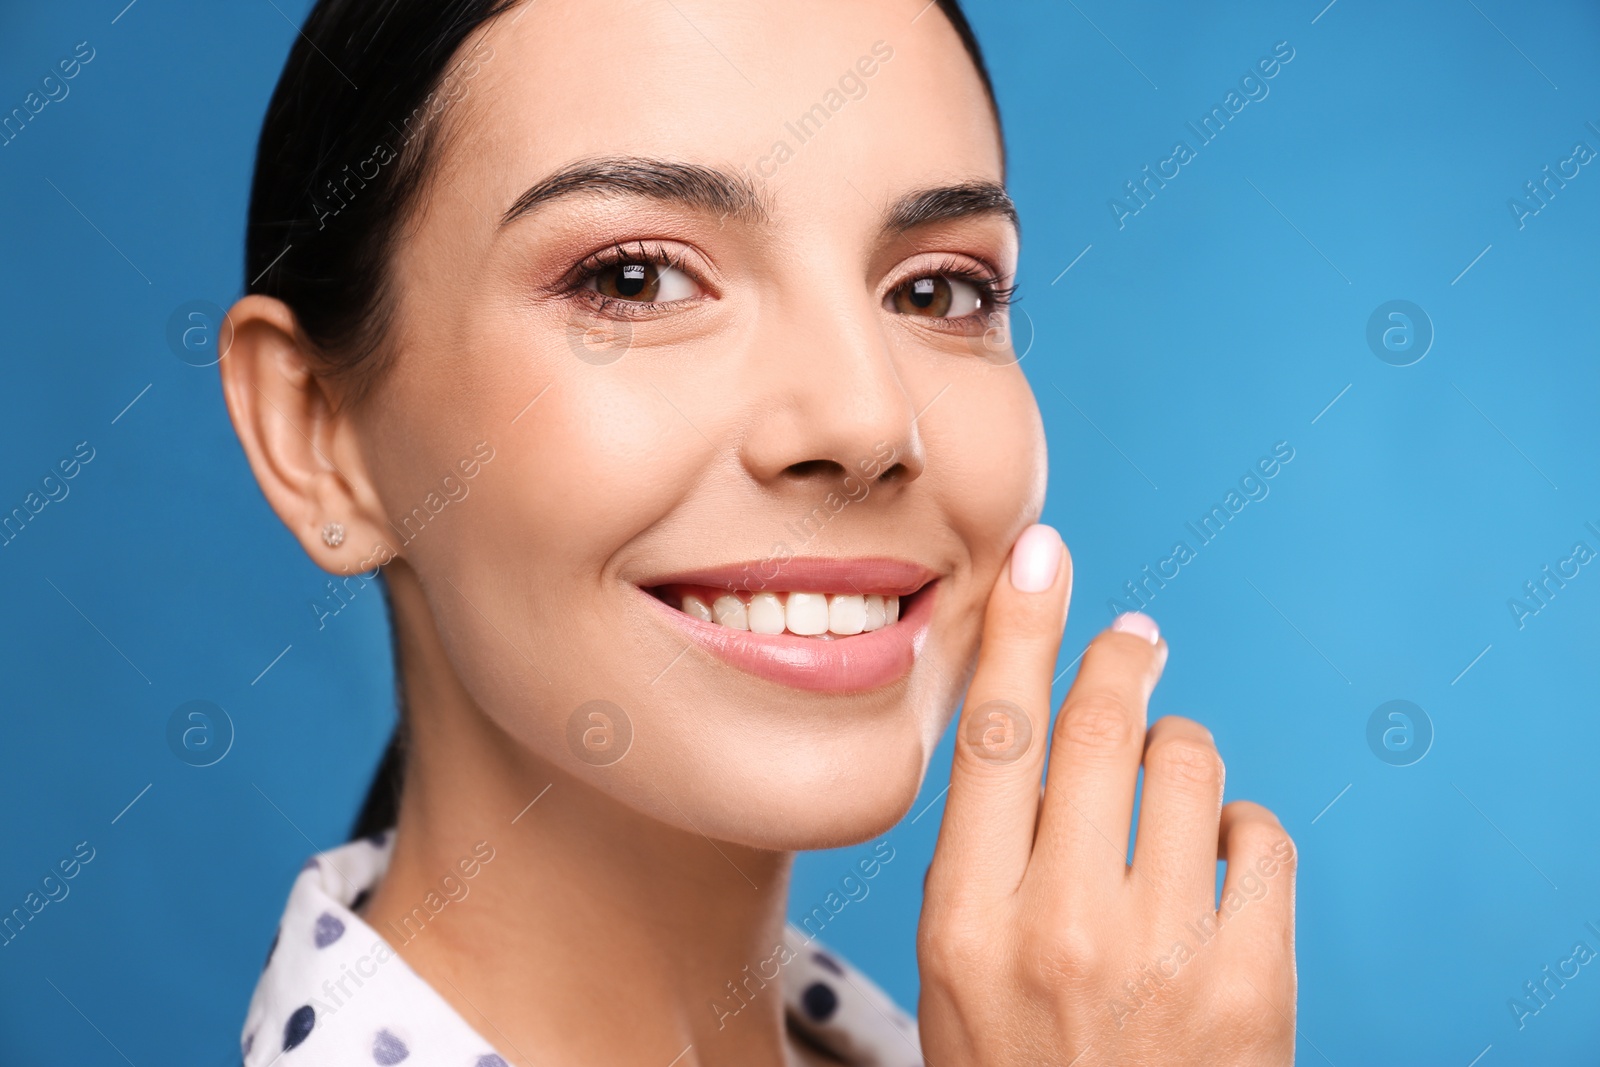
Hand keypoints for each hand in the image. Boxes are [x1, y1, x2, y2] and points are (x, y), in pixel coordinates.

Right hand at [917, 524, 1296, 1065]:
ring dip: (1179, 757)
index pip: (996, 733)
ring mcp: (1162, 953)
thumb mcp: (956, 972)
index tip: (1042, 555)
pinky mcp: (1253, 981)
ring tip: (1168, 800)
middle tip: (1134, 636)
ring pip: (1187, 764)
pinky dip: (1238, 831)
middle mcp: (1058, 926)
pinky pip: (1257, 833)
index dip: (1021, 627)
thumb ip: (986, 854)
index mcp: (965, 919)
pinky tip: (1214, 871)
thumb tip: (1036, 718)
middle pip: (1098, 723)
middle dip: (1122, 657)